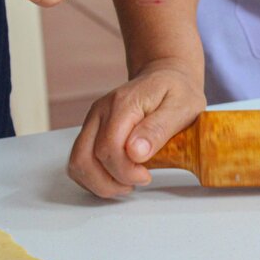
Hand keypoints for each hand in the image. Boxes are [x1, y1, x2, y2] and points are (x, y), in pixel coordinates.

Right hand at [67, 64, 206, 197]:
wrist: (166, 75)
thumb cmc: (177, 92)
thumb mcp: (182, 107)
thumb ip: (158, 129)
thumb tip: (135, 152)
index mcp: (123, 103)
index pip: (109, 147)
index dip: (125, 171)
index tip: (147, 176)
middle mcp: (101, 111)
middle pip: (85, 158)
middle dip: (111, 181)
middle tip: (138, 181)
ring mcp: (93, 120)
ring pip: (77, 162)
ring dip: (99, 183)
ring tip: (126, 184)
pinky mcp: (92, 130)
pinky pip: (80, 160)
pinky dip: (94, 176)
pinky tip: (116, 177)